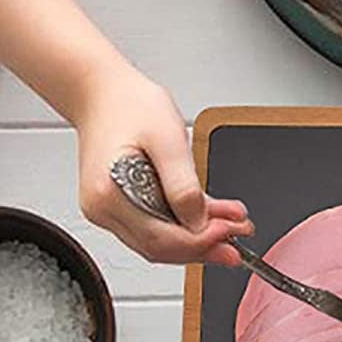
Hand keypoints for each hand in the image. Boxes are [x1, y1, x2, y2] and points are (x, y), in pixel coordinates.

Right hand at [72, 61, 249, 266]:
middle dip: (204, 246)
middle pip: (160, 248)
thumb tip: (199, 223)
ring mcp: (109, 211)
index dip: (200, 243)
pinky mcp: (119, 208)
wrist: (104, 94)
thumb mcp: (168, 139)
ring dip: (198, 239)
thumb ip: (184, 185)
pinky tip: (210, 219)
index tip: (230, 233)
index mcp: (110, 193)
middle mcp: (103, 208)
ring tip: (231, 226)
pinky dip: (184, 227)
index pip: (160, 239)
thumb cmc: (129, 106)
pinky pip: (155, 227)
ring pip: (160, 242)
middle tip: (238, 239)